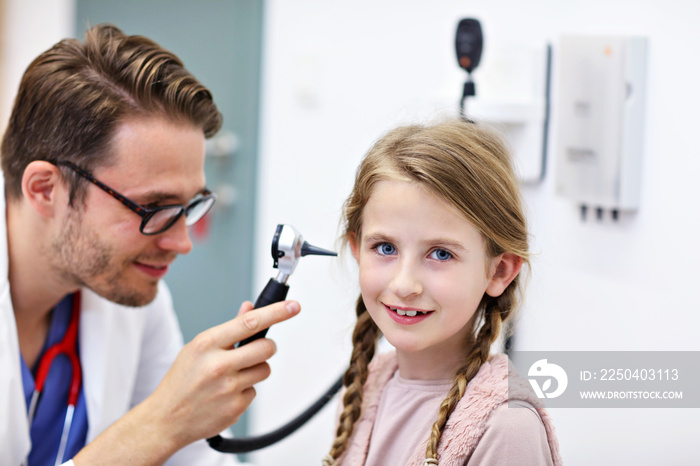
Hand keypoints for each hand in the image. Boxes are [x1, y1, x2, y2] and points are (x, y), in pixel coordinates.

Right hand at [151, 299, 300, 444]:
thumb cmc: (182, 380)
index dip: (276, 312)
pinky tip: (226, 394)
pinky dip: (245, 391)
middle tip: (256, 350)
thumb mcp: (198, 348)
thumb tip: (250, 307)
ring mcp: (228, 388)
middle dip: (266, 347)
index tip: (293, 306)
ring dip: (256, 370)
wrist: (165, 419)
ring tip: (232, 375)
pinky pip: (255, 391)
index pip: (250, 322)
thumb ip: (229, 328)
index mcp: (207, 344)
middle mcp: (218, 365)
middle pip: (266, 348)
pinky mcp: (236, 407)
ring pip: (264, 370)